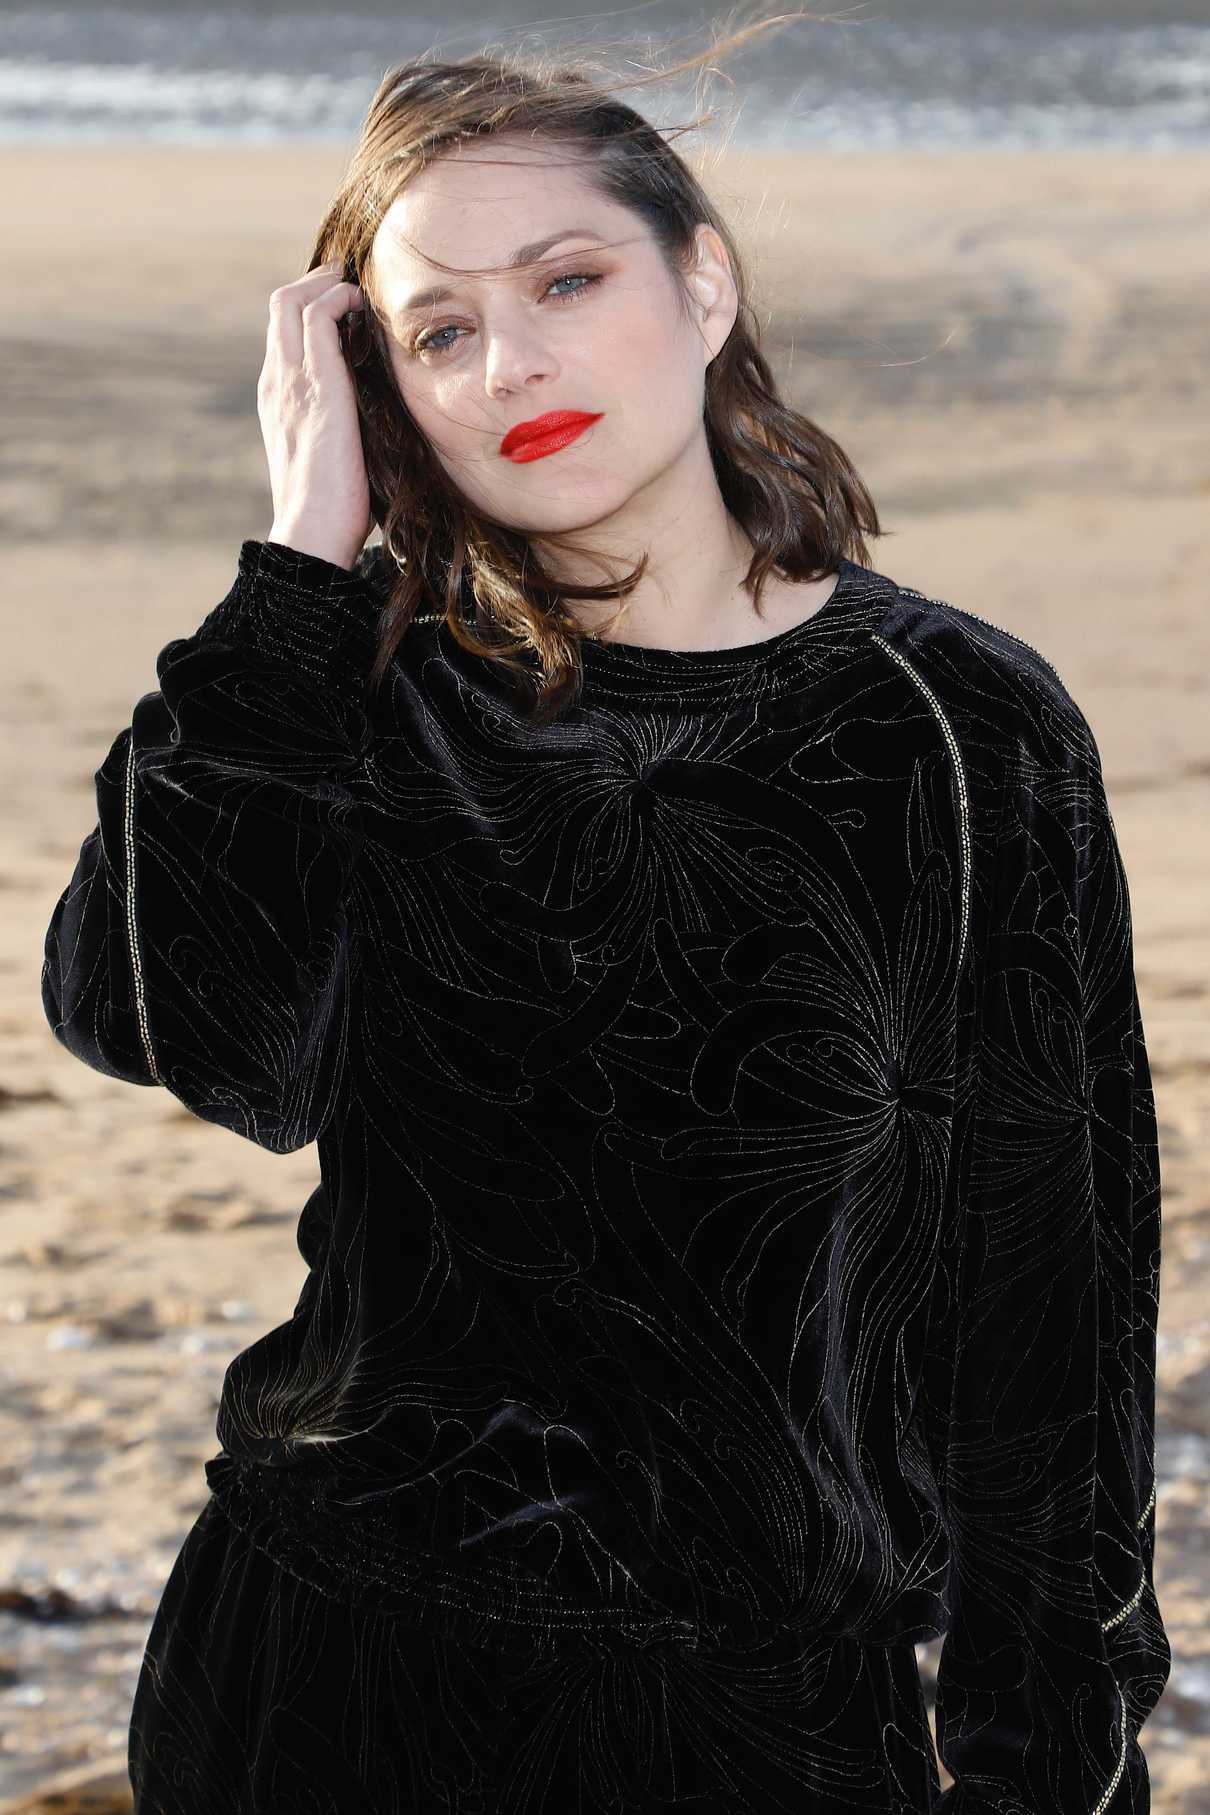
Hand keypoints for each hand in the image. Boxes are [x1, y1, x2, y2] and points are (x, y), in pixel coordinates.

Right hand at [258, 260, 371, 571]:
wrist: (312, 534)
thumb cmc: (333, 512)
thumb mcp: (335, 460)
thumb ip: (344, 432)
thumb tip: (378, 431)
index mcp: (278, 399)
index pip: (284, 334)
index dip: (312, 309)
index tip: (347, 308)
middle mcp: (277, 382)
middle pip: (281, 304)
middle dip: (317, 282)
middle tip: (352, 282)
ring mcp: (291, 381)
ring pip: (292, 300)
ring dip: (328, 282)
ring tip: (360, 286)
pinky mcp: (316, 385)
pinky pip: (318, 315)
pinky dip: (339, 297)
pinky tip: (364, 306)